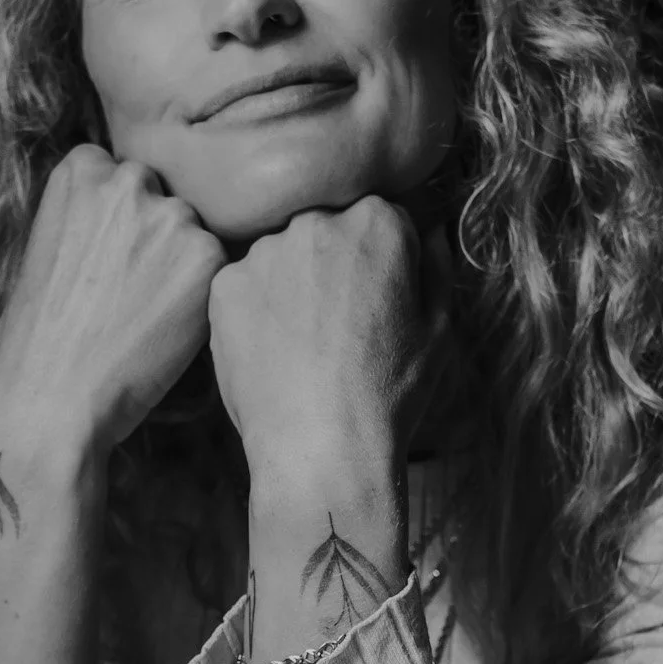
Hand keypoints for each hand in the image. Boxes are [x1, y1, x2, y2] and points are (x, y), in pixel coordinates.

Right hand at [0, 144, 227, 460]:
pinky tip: (168, 328)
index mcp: (81, 169)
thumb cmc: (37, 338)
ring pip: (194, 231)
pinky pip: (217, 267)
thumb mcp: (46, 246)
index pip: (117, 172)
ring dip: (181, 263)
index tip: (106, 252)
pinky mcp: (208, 257)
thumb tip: (128, 215)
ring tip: (147, 314)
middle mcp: (129, 180)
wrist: (52, 400)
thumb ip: (88, 215)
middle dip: (153, 234)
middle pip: (161, 195)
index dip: (116, 218)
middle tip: (132, 288)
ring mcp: (172, 215)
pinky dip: (201, 296)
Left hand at [206, 195, 454, 480]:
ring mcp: (263, 252)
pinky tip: (273, 351)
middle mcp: (315, 222)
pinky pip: (244, 285)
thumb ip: (435, 266)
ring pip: (281, 254)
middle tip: (339, 323)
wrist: (321, 448)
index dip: (383, 258)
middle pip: (325, 228)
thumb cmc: (389, 394)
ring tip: (303, 344)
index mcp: (376, 222)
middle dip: (334, 262)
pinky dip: (256, 309)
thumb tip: (431, 229)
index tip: (380, 296)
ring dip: (291, 282)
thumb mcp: (438, 330)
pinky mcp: (224, 285)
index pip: (380, 215)